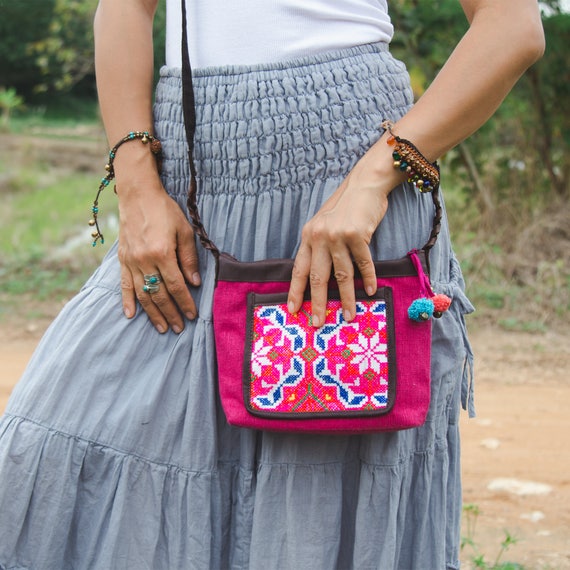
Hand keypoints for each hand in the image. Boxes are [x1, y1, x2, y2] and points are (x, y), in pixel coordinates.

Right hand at [117, 178, 199, 333]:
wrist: (138, 195)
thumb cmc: (165, 211)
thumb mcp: (184, 231)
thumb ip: (189, 258)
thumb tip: (194, 283)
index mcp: (162, 253)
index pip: (176, 286)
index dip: (185, 303)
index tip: (192, 315)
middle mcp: (144, 260)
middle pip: (159, 294)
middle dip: (171, 313)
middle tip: (180, 328)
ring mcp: (131, 261)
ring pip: (143, 294)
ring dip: (153, 313)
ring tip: (162, 328)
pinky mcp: (122, 260)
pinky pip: (124, 285)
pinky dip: (127, 301)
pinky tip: (130, 315)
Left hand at [287, 142, 400, 326]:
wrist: (364, 185)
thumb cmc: (345, 208)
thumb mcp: (324, 225)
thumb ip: (319, 247)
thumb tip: (318, 277)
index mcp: (308, 236)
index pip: (299, 269)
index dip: (295, 291)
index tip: (293, 309)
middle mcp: (319, 237)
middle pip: (317, 277)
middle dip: (317, 303)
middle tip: (317, 323)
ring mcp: (338, 236)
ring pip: (341, 275)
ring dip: (346, 298)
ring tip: (348, 316)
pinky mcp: (357, 234)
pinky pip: (363, 263)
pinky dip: (369, 278)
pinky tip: (371, 291)